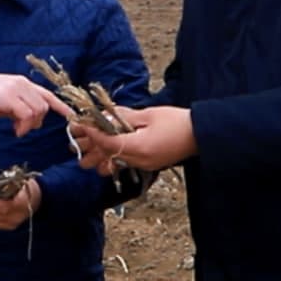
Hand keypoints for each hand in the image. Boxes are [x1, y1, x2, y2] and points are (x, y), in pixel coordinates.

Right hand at [0, 74, 73, 136]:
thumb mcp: (3, 102)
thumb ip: (18, 107)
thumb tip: (29, 120)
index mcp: (22, 83)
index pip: (46, 93)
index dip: (59, 105)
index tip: (70, 115)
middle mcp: (22, 83)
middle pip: (44, 105)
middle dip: (38, 121)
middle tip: (22, 129)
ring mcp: (16, 88)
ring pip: (37, 110)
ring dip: (30, 125)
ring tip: (16, 129)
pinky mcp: (9, 96)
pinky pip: (26, 114)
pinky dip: (23, 125)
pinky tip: (15, 129)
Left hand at [73, 106, 197, 171]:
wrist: (201, 135)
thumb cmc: (177, 121)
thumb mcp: (148, 115)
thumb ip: (124, 117)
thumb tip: (104, 115)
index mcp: (139, 148)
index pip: (108, 144)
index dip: (92, 134)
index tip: (82, 124)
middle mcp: (140, 161)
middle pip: (107, 157)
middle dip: (91, 147)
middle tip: (79, 137)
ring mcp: (145, 165)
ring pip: (115, 163)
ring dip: (100, 155)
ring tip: (89, 145)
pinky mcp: (149, 165)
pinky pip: (125, 163)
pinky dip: (114, 157)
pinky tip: (108, 150)